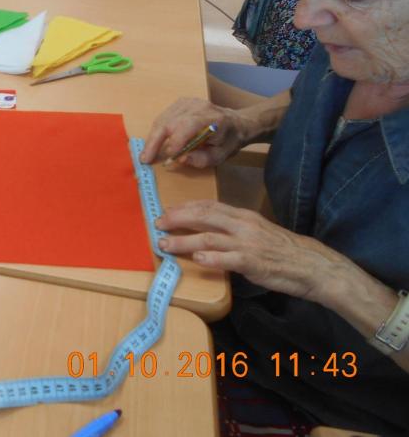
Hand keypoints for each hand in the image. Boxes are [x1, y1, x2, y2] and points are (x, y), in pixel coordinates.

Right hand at [140, 97, 249, 167]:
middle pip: (170, 121)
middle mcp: (199, 107)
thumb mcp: (221, 156)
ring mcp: (189, 102)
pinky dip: (157, 130)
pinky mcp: (181, 102)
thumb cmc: (228, 141)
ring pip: (163, 119)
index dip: (176, 141)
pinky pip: (163, 116)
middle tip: (145, 158)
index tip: (169, 157)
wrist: (235, 123)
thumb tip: (180, 158)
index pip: (189, 125)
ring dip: (153, 137)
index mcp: (213, 119)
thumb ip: (202, 159)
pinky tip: (156, 141)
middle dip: (155, 141)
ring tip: (147, 153)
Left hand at [155, 200, 348, 302]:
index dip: (185, 207)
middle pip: (204, 216)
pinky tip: (195, 259)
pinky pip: (227, 259)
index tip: (167, 209)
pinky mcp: (252, 262)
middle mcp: (242, 225)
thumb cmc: (283, 250)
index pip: (209, 206)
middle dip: (177, 218)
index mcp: (243, 216)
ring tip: (165, 244)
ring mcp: (247, 243)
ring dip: (183, 240)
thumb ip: (235, 229)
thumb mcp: (258, 231)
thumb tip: (210, 231)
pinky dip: (209, 258)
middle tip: (158, 223)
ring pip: (208, 238)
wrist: (312, 265)